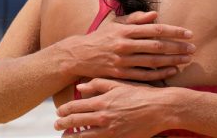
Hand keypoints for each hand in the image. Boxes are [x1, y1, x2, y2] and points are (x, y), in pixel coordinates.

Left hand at [56, 78, 171, 137]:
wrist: (160, 108)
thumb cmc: (141, 93)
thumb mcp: (119, 84)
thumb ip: (98, 84)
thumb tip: (79, 87)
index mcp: (102, 101)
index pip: (76, 107)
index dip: (64, 110)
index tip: (58, 112)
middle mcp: (103, 116)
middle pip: (76, 122)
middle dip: (63, 124)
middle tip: (56, 126)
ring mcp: (110, 130)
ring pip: (83, 137)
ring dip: (71, 137)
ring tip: (64, 137)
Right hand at [62, 11, 194, 81]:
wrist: (78, 56)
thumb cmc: (101, 37)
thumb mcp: (116, 24)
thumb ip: (136, 19)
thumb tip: (155, 15)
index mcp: (125, 30)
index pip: (155, 30)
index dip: (174, 32)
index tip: (189, 34)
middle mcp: (124, 45)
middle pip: (157, 46)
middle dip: (177, 47)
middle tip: (193, 48)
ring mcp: (122, 61)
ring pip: (153, 62)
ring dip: (172, 60)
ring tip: (187, 59)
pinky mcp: (120, 74)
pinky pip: (144, 75)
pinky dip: (160, 73)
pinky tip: (172, 70)